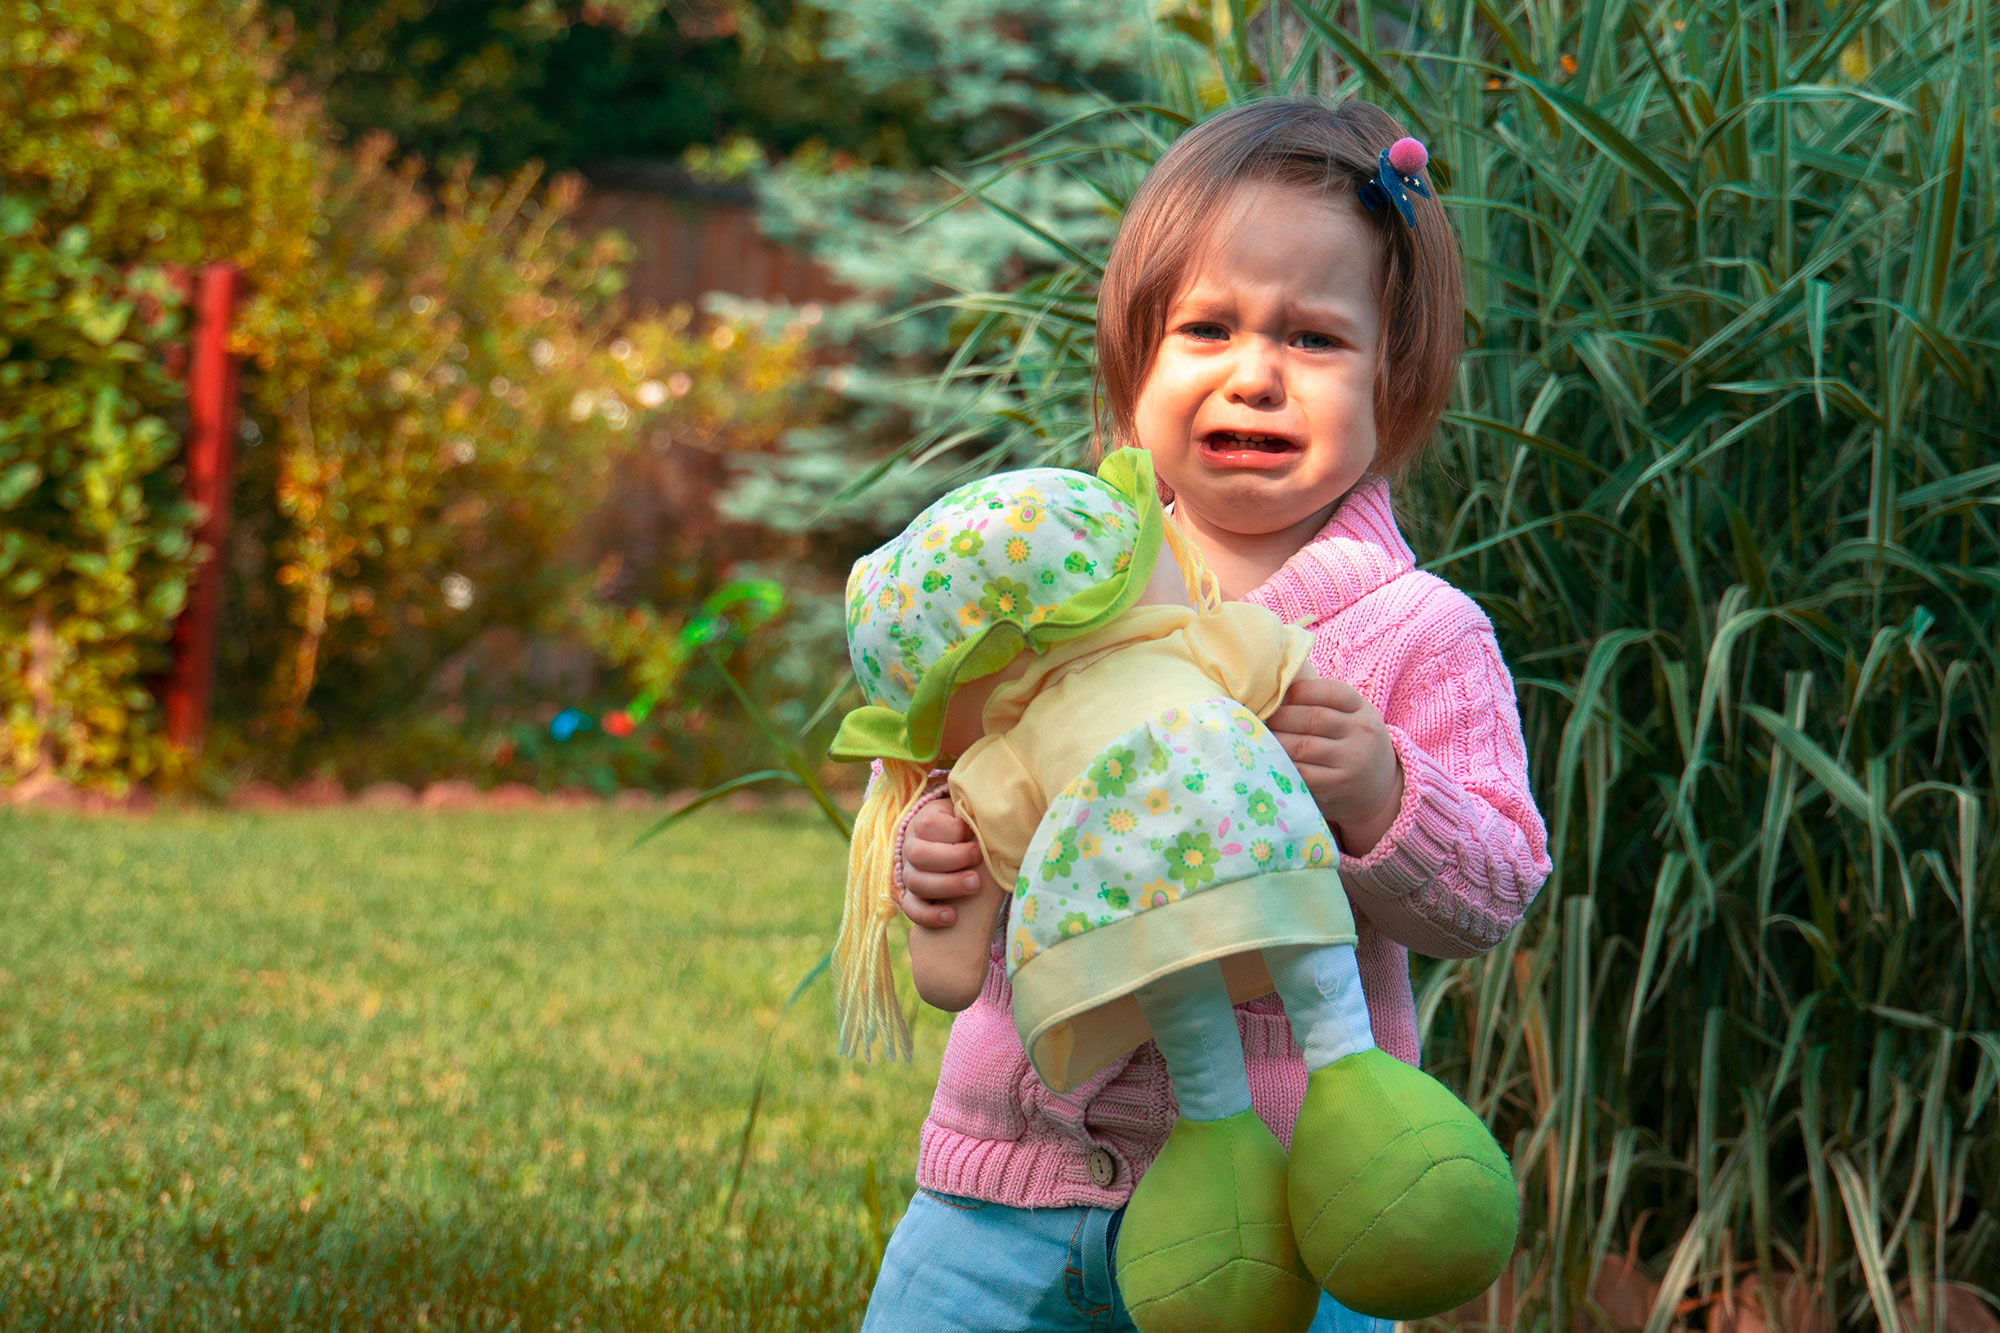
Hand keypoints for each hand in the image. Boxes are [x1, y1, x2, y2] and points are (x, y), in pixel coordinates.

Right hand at [898, 799, 984, 927]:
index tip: (975, 834)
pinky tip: (951, 917)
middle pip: (919, 854)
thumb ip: (977, 818)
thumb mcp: (973, 821)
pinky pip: (911, 908)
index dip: (954, 831)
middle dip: (952, 858)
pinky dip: (929, 915)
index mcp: (925, 822)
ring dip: (947, 885)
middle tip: (978, 858)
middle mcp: (912, 848)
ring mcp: (910, 874)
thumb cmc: (974, 835)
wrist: (964, 859)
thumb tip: (992, 815)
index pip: (928, 825)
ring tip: (974, 885)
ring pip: (915, 882)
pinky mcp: (912, 899)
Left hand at [1265, 675, 1404, 855]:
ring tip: (1256, 736)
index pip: (1331, 691)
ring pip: (1302, 746)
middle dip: (1279, 717)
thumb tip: (1275, 685)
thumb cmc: (1354, 745)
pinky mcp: (1337, 786)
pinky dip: (1281, 764)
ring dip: (1274, 740)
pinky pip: (1301, 772)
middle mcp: (1361, 733)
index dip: (1298, 691)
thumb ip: (1324, 703)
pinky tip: (1267, 758)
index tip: (1277, 695)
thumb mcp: (1353, 718)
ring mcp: (1351, 761)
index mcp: (1363, 710)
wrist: (1382, 791)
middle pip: (1312, 718)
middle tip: (1257, 717)